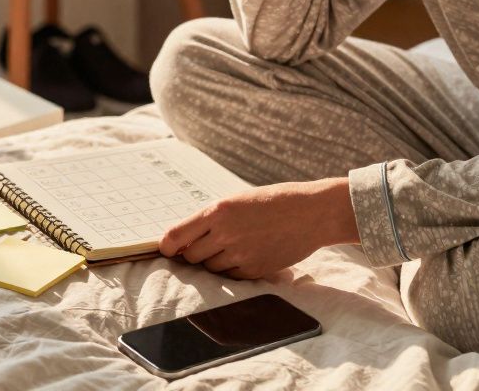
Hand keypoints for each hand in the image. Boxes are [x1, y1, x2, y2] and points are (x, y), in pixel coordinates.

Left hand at [158, 178, 358, 279]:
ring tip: (233, 247)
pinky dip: (232, 271)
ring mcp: (239, 254)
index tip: (168, 249)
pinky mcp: (253, 270)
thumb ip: (213, 218)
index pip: (175, 236)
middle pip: (191, 256)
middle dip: (193, 254)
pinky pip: (230, 277)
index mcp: (218, 211)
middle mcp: (225, 233)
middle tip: (204, 247)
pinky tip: (247, 255)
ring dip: (214, 263)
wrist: (311, 213)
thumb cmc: (274, 202)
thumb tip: (186, 239)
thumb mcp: (239, 200)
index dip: (168, 246)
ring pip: (210, 268)